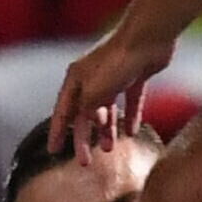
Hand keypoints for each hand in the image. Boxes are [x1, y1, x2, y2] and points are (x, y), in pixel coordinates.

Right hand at [48, 29, 174, 162]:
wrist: (148, 38)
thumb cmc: (117, 63)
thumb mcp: (94, 91)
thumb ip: (85, 110)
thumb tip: (84, 121)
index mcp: (76, 78)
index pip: (63, 111)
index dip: (57, 132)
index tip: (53, 152)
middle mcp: (91, 77)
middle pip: (84, 114)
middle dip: (84, 138)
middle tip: (84, 163)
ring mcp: (113, 76)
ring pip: (106, 109)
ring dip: (106, 129)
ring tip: (110, 149)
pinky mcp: (134, 75)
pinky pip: (129, 101)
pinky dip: (130, 116)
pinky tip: (132, 132)